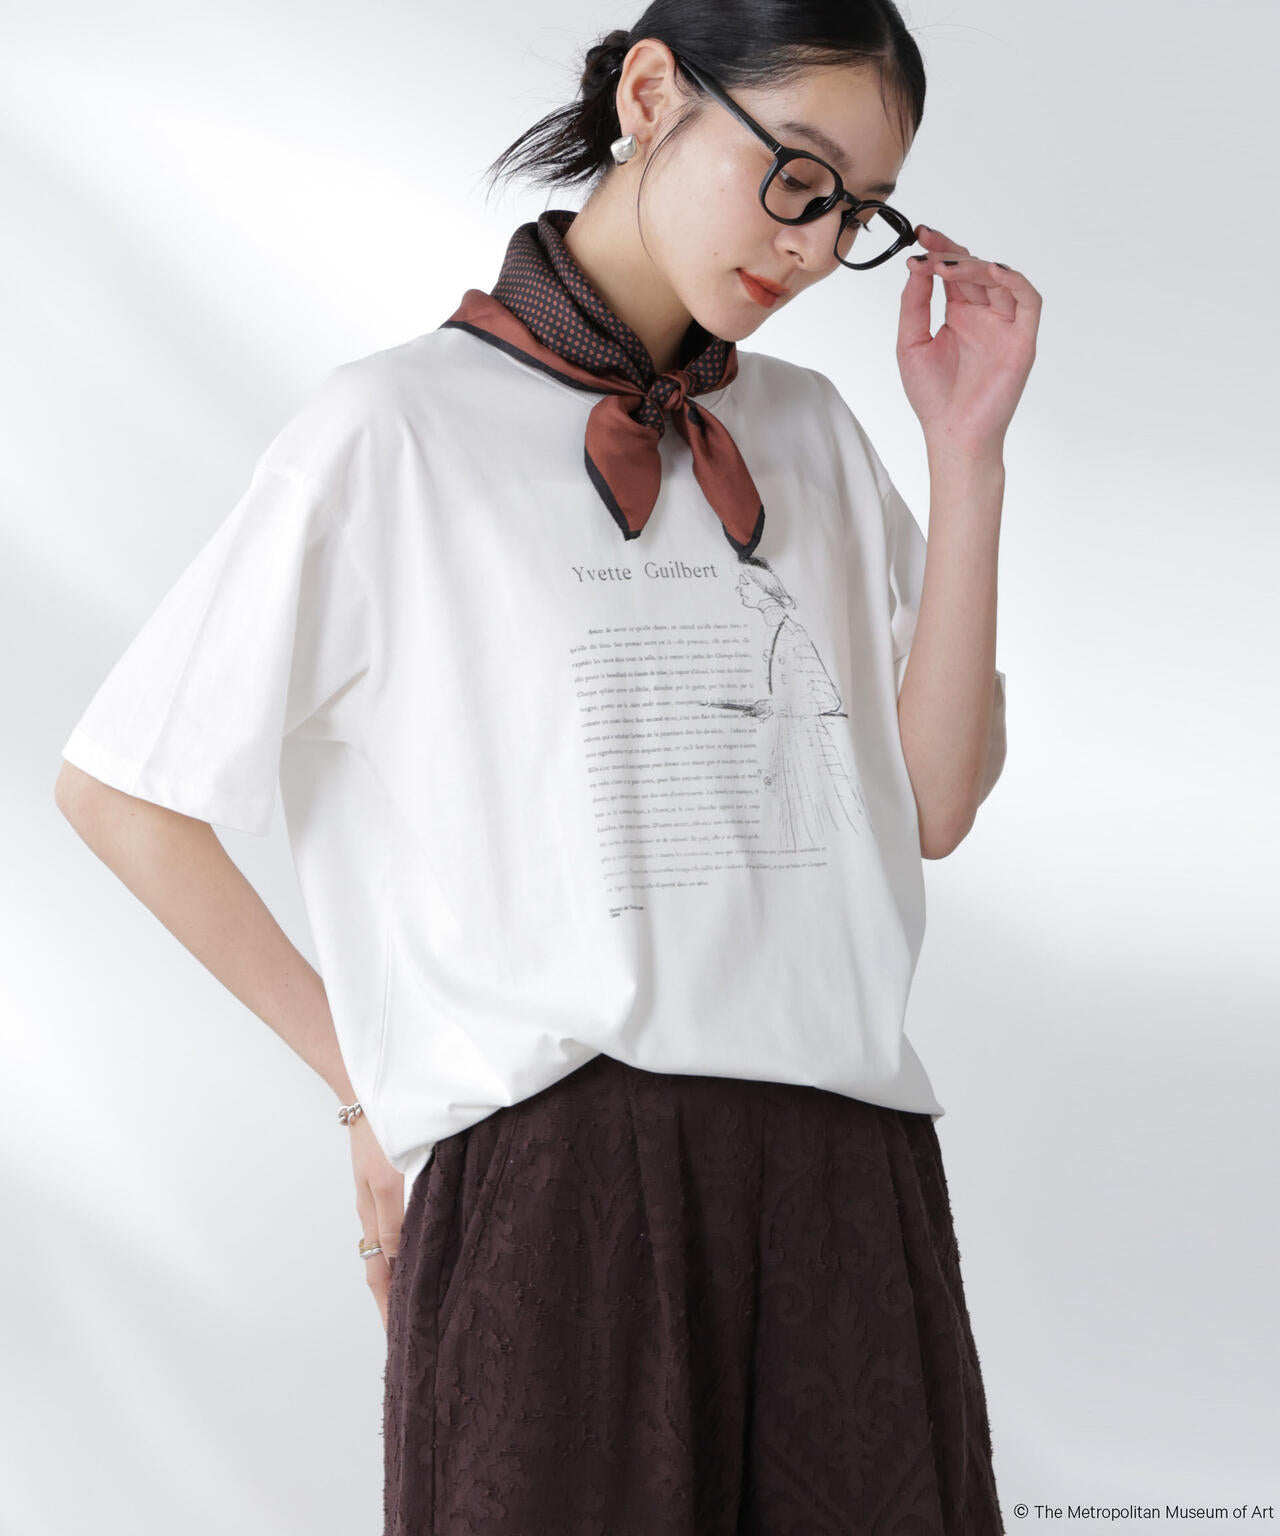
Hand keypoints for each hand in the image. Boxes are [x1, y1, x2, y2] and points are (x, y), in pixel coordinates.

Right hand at [348, 1112, 403, 1331]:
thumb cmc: (380, 1132)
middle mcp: (375, 1212)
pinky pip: (396, 1226)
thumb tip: (397, 1261)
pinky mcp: (389, 1181)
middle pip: (383, 1268)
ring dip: (401, 1276)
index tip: (399, 1341)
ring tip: (415, 1302)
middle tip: (408, 1332)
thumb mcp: (387, 1180)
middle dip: (394, 1301)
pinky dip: (405, 1248)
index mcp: (373, 1216)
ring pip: (391, 1248)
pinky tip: (419, 1251)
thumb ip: (394, 1221)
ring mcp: (380, 1197)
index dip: (389, 1309)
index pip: (381, 1276)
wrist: (370, 1090)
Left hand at [896, 224, 1041, 459]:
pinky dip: (1013, 282)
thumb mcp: (911, 343)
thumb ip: (914, 304)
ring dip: (975, 266)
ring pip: (999, 279)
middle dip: (952, 252)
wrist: (953, 434)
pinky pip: (1028, 301)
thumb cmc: (933, 397)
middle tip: (929, 243)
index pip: (953, 272)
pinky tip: (991, 272)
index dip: (939, 250)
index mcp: (959, 315)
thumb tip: (918, 266)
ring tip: (947, 265)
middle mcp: (984, 315)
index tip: (919, 235)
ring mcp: (1004, 326)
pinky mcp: (1022, 339)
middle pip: (975, 269)